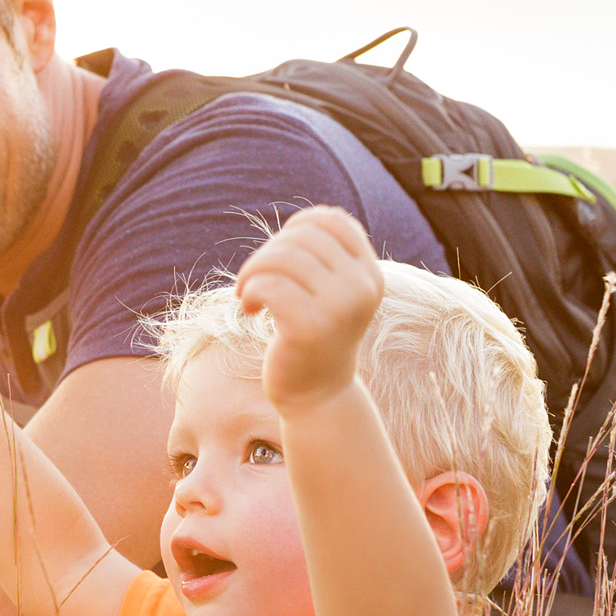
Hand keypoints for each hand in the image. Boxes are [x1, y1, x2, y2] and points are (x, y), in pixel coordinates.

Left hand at [233, 206, 383, 412]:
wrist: (317, 394)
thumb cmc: (313, 335)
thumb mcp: (330, 292)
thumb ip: (324, 257)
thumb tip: (302, 221)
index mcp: (369, 273)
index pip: (333, 221)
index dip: (297, 225)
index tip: (279, 252)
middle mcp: (361, 287)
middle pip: (302, 237)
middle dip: (267, 252)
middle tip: (254, 278)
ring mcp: (339, 308)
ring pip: (283, 258)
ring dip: (252, 271)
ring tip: (247, 292)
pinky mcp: (310, 328)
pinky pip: (269, 285)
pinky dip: (249, 291)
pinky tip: (248, 308)